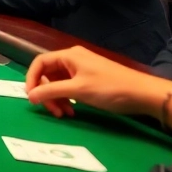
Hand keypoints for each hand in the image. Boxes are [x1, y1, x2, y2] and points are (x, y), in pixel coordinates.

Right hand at [25, 46, 171, 119]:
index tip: (31, 97)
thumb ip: (51, 92)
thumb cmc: (109, 88)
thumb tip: (29, 96)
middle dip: (47, 93)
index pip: (39, 63)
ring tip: (64, 114)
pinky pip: (69, 88)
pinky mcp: (89, 80)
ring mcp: (81, 70)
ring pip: (58, 84)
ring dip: (57, 99)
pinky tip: (72, 111)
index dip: (31, 79)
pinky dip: (67, 99)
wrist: (142, 93)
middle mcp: (72, 60)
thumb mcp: (77, 90)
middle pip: (48, 75)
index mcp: (68, 56)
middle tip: (53, 111)